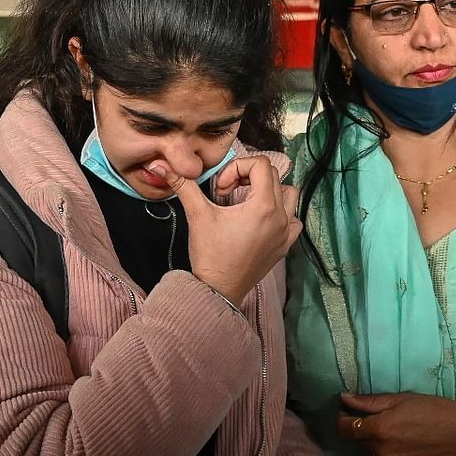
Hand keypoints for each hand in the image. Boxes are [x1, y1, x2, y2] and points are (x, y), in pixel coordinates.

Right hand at [152, 157, 301, 304]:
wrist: (218, 291)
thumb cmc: (210, 256)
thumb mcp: (197, 215)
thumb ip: (183, 185)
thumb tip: (161, 166)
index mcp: (263, 206)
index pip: (260, 165)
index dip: (237, 168)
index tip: (221, 188)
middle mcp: (280, 217)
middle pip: (273, 176)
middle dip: (248, 177)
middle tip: (227, 193)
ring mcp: (286, 232)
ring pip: (289, 194)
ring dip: (269, 191)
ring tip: (246, 201)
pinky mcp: (285, 245)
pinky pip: (294, 219)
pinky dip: (282, 213)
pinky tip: (262, 220)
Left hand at [338, 392, 455, 455]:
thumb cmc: (437, 411)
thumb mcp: (404, 399)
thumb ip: (370, 402)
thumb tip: (344, 398)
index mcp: (379, 428)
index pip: (344, 428)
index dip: (342, 419)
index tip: (347, 414)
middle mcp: (381, 451)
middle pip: (359, 441)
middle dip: (365, 431)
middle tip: (383, 422)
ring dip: (376, 448)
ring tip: (396, 439)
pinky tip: (400, 454)